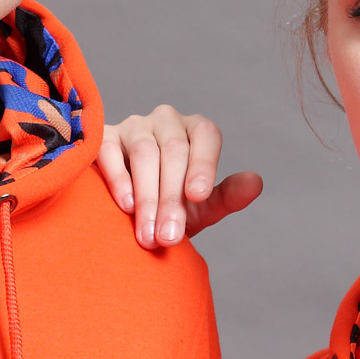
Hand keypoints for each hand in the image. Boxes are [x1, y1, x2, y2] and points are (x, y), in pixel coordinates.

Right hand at [97, 106, 263, 247]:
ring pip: (144, 152)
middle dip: (171, 198)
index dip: (203, 164)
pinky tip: (126, 206)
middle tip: (169, 237)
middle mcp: (166, 121)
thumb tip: (255, 183)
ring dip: (148, 197)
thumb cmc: (170, 209)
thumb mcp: (201, 209)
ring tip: (148, 235)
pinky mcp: (104, 137)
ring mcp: (134, 126)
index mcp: (195, 132)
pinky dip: (119, 179)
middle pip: (174, 150)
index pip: (206, 135)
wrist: (127, 217)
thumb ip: (227, 197)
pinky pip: (109, 150)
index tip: (197, 197)